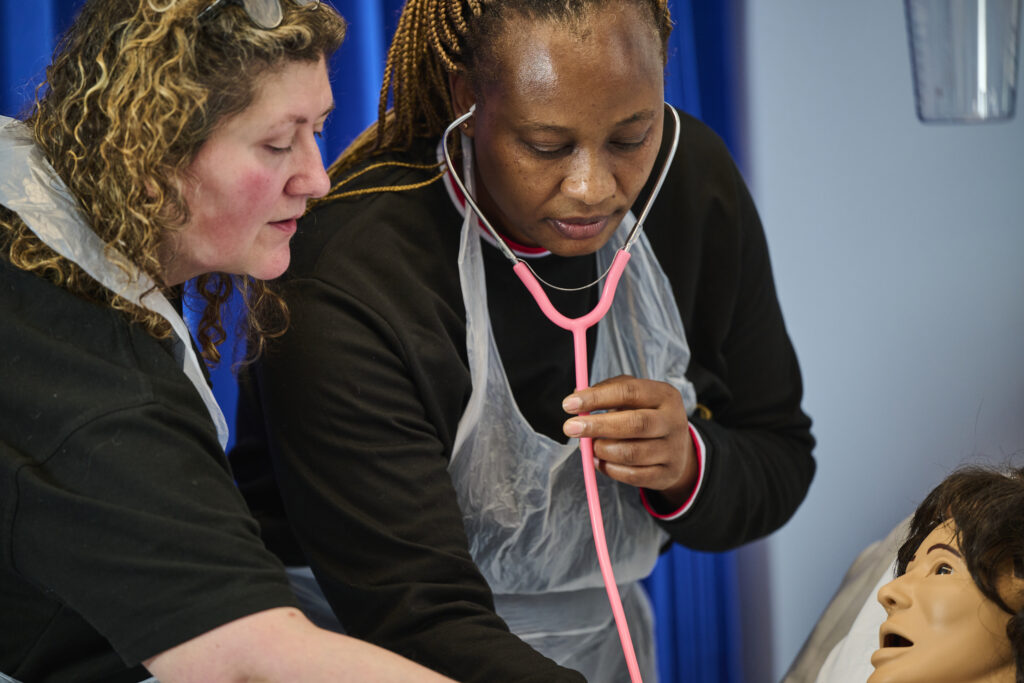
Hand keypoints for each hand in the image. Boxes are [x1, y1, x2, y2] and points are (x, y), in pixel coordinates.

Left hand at [562, 374, 696, 508]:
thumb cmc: (646, 415)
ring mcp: (672, 450)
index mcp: (664, 395)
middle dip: (597, 426)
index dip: (596, 398)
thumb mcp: (634, 397)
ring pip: (631, 453)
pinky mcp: (666, 474)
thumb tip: (577, 396)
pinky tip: (598, 461)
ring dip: (602, 450)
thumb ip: (607, 391)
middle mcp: (673, 421)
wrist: (676, 448)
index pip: (629, 392)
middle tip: (570, 427)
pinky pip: (632, 475)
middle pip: (634, 424)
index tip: (569, 404)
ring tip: (589, 446)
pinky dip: (609, 469)